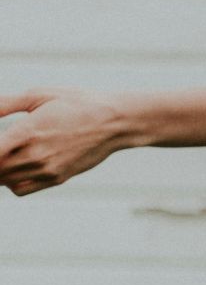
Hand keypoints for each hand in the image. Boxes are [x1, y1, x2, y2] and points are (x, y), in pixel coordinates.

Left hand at [0, 87, 131, 195]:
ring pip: (3, 180)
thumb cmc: (77, 104)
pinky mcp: (56, 178)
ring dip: (0, 170)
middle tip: (2, 147)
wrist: (115, 123)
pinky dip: (10, 182)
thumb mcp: (39, 95)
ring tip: (5, 156)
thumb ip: (5, 103)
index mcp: (27, 132)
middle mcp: (35, 155)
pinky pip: (20, 189)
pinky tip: (15, 167)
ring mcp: (47, 170)